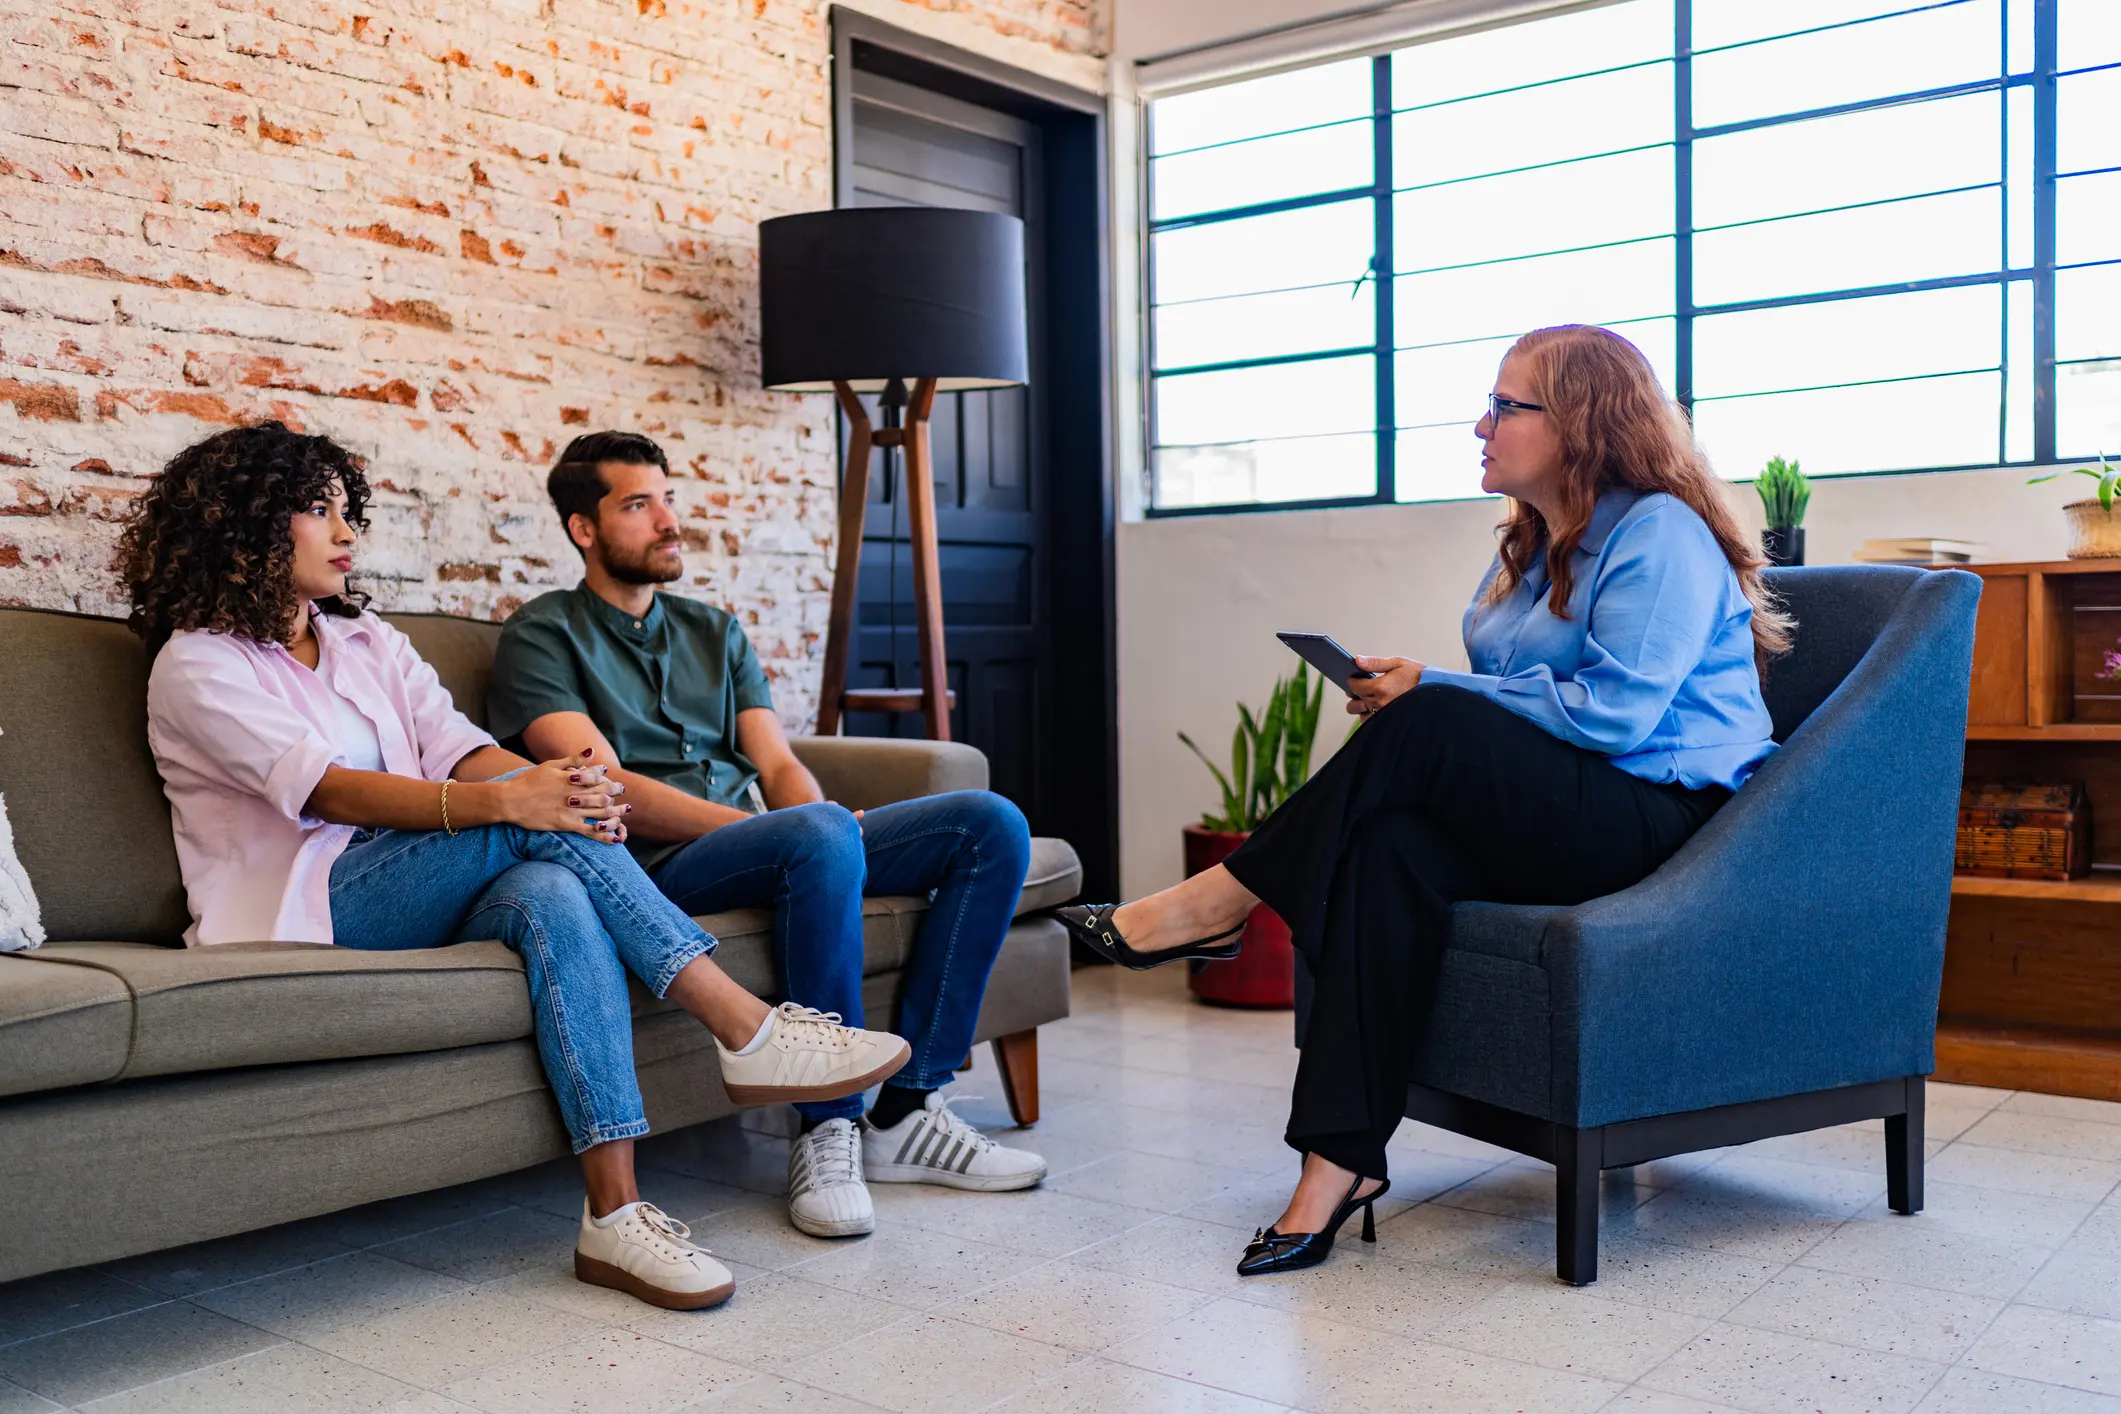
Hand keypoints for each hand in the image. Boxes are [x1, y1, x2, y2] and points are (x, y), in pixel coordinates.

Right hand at [496, 748, 630, 840]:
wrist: (510, 801)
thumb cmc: (528, 781)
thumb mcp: (550, 765)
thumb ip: (572, 760)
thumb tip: (591, 751)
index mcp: (571, 778)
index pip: (597, 777)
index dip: (606, 777)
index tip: (610, 777)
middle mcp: (575, 794)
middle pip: (604, 794)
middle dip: (615, 792)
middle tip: (622, 790)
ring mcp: (572, 810)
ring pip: (602, 812)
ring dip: (617, 812)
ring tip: (625, 810)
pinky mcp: (567, 825)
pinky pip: (591, 832)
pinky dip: (606, 835)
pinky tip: (617, 838)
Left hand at [1345, 655, 1424, 717]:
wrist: (1437, 692)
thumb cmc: (1420, 676)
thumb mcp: (1399, 663)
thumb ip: (1376, 663)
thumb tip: (1358, 661)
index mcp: (1381, 687)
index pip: (1354, 686)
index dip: (1352, 680)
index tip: (1354, 678)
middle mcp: (1381, 703)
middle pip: (1355, 701)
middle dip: (1356, 693)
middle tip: (1363, 687)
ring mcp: (1384, 715)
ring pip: (1361, 713)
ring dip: (1361, 706)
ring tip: (1369, 698)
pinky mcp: (1389, 722)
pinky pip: (1371, 722)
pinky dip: (1370, 716)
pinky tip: (1376, 708)